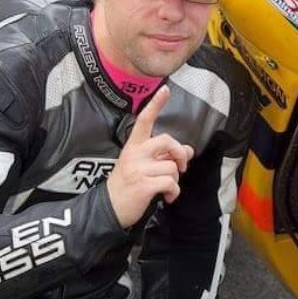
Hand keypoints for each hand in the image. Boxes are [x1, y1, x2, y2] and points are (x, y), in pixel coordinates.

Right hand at [106, 85, 193, 227]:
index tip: (166, 89)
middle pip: (167, 140)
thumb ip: (163, 155)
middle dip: (179, 153)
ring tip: (166, 187)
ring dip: (175, 180)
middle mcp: (135, 154)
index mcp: (133, 146)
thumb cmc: (127, 184)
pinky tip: (167, 197)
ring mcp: (139, 169)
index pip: (144, 120)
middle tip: (181, 166)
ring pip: (172, 167)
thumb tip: (188, 150)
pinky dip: (173, 192)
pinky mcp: (144, 185)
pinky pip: (170, 183)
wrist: (109, 209)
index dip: (156, 104)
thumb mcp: (142, 166)